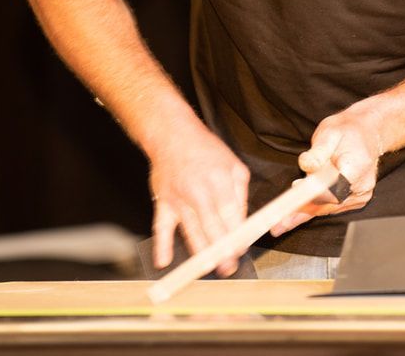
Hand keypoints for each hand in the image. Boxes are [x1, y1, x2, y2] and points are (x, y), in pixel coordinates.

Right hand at [149, 125, 249, 276]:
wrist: (172, 135)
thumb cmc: (205, 150)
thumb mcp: (234, 165)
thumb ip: (241, 195)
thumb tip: (243, 222)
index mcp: (219, 180)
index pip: (230, 214)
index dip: (237, 234)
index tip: (242, 250)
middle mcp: (198, 190)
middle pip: (211, 226)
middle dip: (222, 250)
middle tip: (228, 267)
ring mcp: (179, 198)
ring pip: (190, 230)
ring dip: (200, 252)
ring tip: (209, 269)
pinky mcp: (163, 202)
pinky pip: (161, 226)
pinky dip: (161, 244)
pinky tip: (163, 262)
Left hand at [270, 102, 384, 235]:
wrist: (367, 132)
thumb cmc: (348, 131)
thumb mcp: (329, 133)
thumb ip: (317, 152)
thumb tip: (306, 165)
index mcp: (357, 168)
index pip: (332, 191)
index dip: (311, 198)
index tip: (292, 203)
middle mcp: (362, 187)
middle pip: (328, 205)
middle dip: (302, 212)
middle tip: (279, 223)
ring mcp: (360, 196)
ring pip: (328, 209)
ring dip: (305, 213)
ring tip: (282, 223)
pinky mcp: (355, 200)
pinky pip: (331, 207)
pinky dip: (314, 209)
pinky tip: (296, 215)